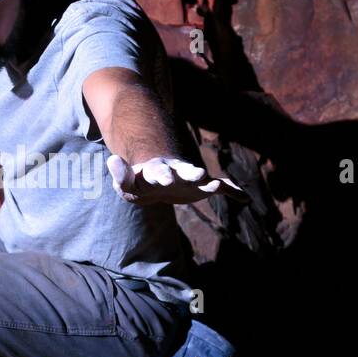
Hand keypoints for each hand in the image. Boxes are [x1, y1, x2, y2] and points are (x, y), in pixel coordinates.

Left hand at [106, 153, 248, 206]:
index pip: (159, 172)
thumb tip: (112, 158)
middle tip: (198, 174)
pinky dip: (233, 191)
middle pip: (183, 171)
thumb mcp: (126, 186)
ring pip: (203, 178)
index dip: (162, 175)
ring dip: (210, 182)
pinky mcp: (202, 187)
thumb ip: (119, 176)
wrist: (157, 181)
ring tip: (218, 184)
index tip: (165, 179)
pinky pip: (221, 188)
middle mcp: (177, 173)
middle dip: (190, 173)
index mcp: (158, 172)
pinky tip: (245, 198)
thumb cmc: (141, 184)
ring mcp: (191, 179)